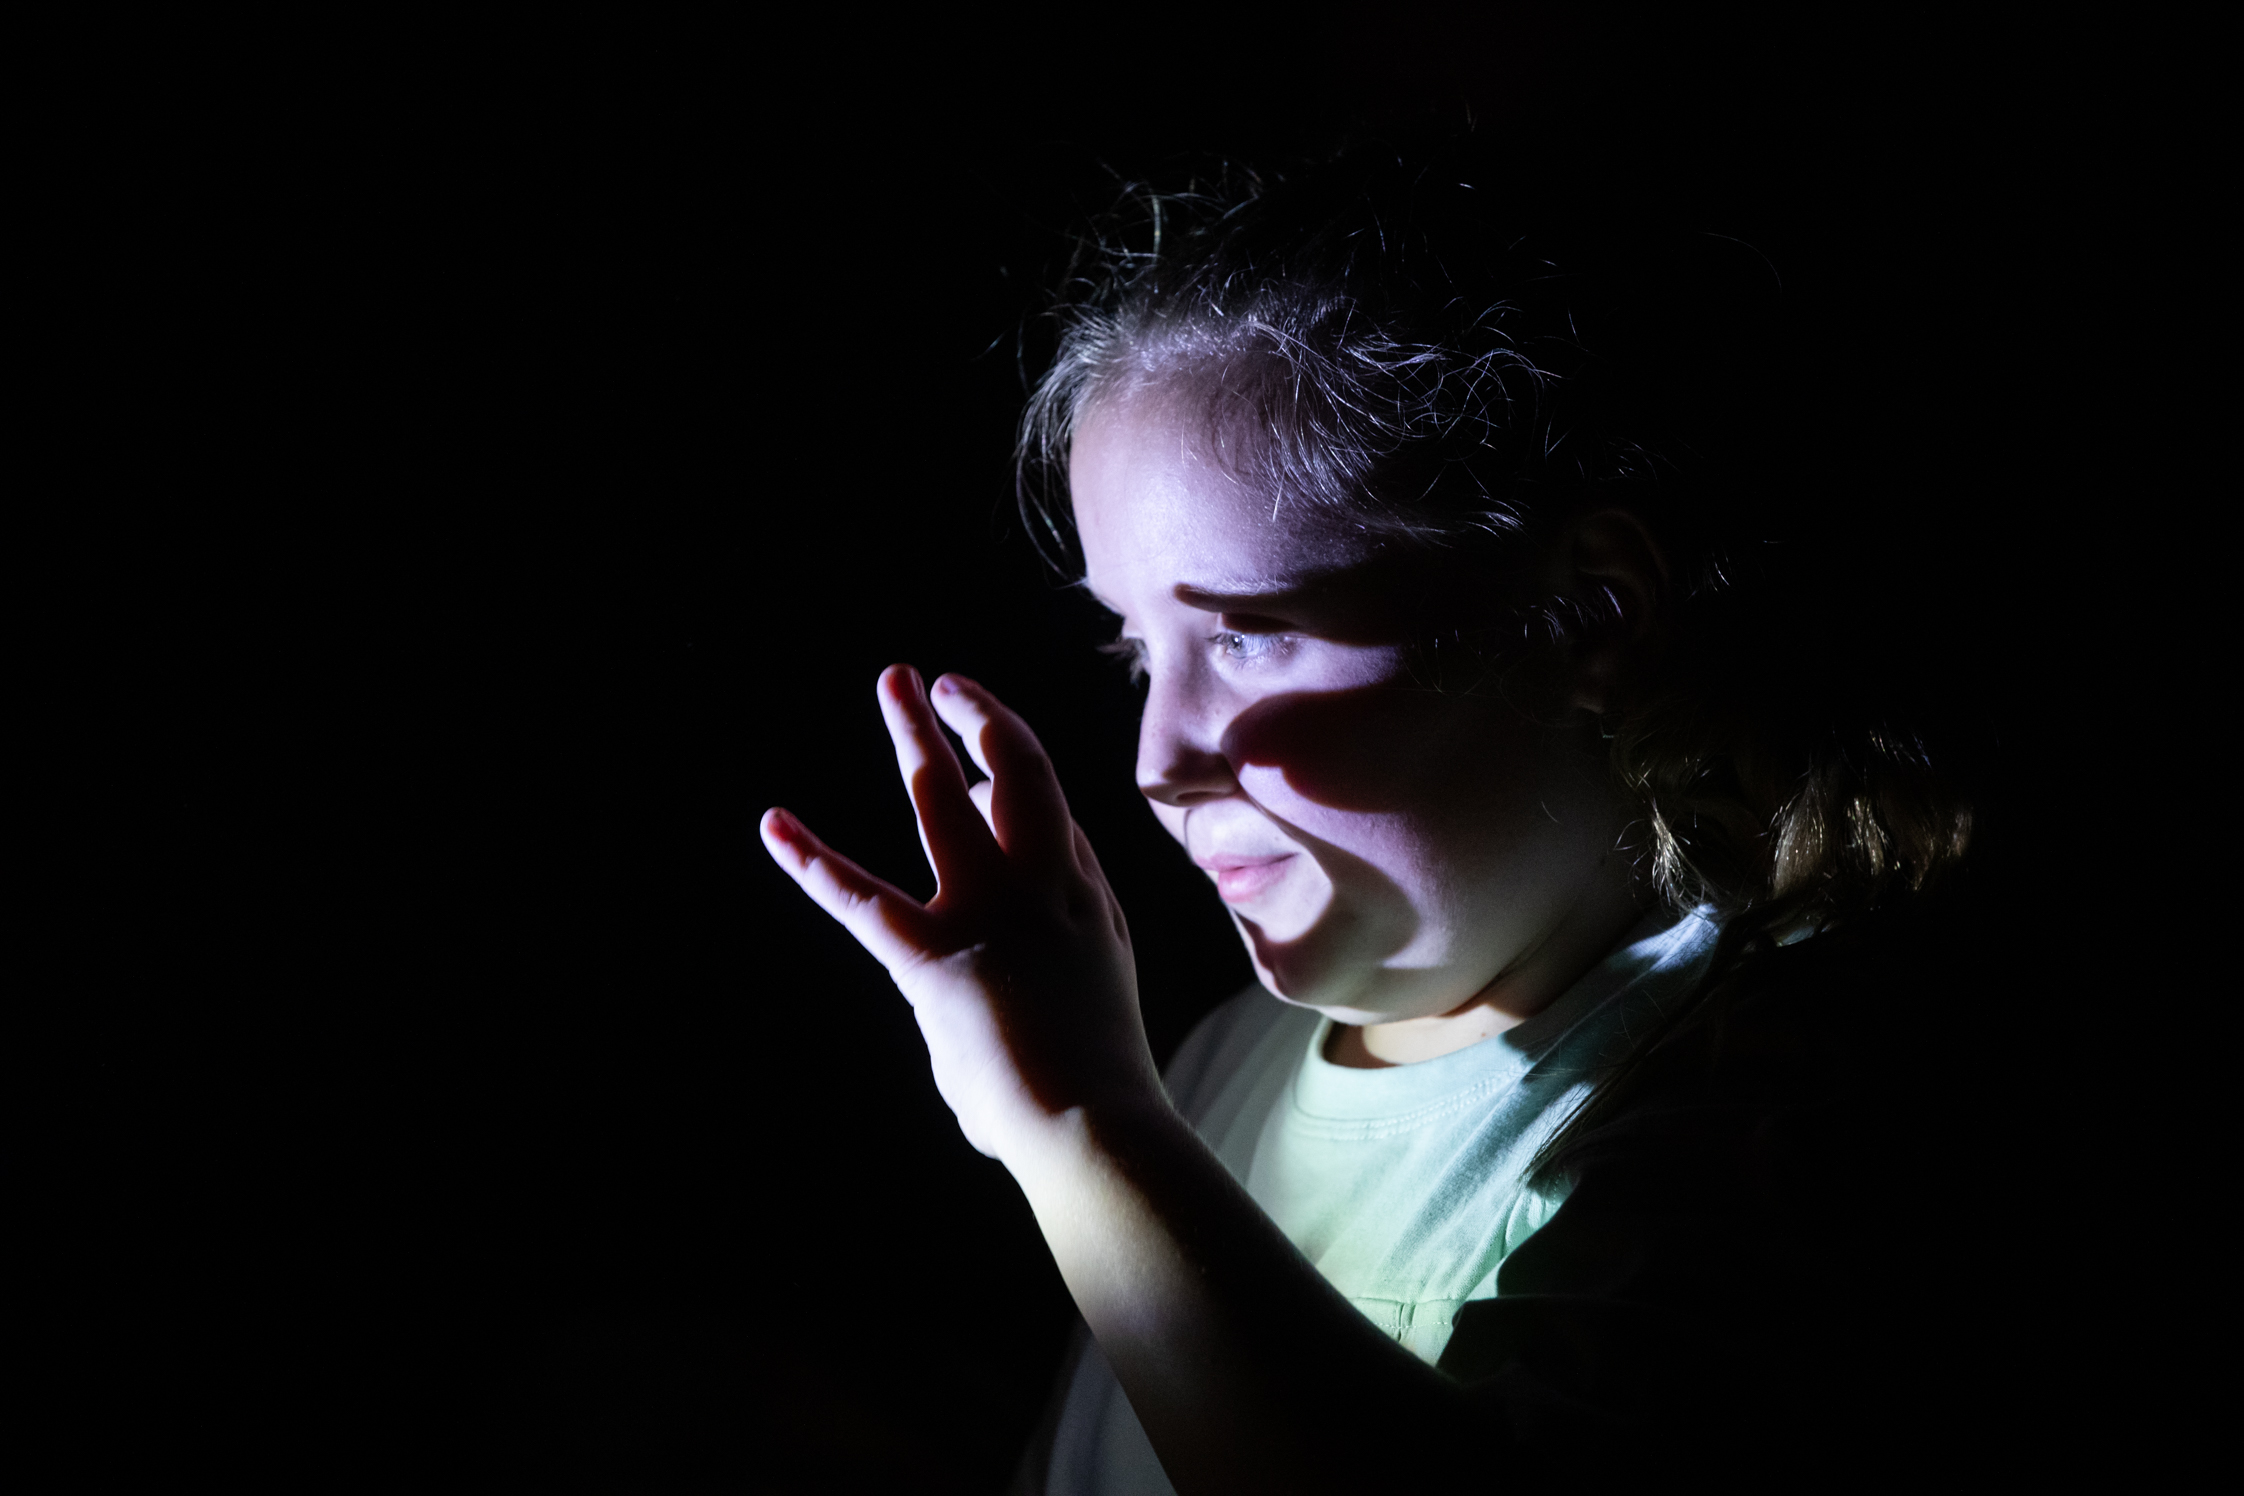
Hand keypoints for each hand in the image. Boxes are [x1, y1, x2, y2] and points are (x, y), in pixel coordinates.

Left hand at [761, 666, 1161, 1164]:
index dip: (1020, 784)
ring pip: (951, 799)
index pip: (1059, 820)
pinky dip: (810, 859)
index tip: (987, 763)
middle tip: (949, 683)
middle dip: (983, 719)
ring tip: (895, 682)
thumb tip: (983, 1066)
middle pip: (1021, 776)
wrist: (1098, 1130)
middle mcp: (1049, 892)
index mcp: (1091, 910)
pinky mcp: (936, 958)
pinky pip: (859, 896)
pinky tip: (774, 826)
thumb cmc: (1092, 1104)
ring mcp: (995, 915)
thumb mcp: (1083, 1041)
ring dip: (918, 733)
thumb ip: (1035, 1014)